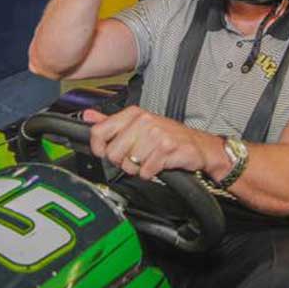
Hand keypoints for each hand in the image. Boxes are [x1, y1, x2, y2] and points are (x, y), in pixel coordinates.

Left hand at [82, 106, 219, 180]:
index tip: (106, 152)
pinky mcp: (166, 148)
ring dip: (139, 168)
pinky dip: (151, 173)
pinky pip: (145, 171)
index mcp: (133, 114)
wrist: (199, 146)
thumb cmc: (168, 136)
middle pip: (113, 153)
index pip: (99, 131)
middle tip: (136, 157)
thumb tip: (88, 116)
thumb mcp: (139, 124)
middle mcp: (143, 121)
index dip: (99, 148)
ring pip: (129, 164)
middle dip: (123, 161)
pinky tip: (158, 165)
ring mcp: (156, 134)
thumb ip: (111, 122)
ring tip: (150, 160)